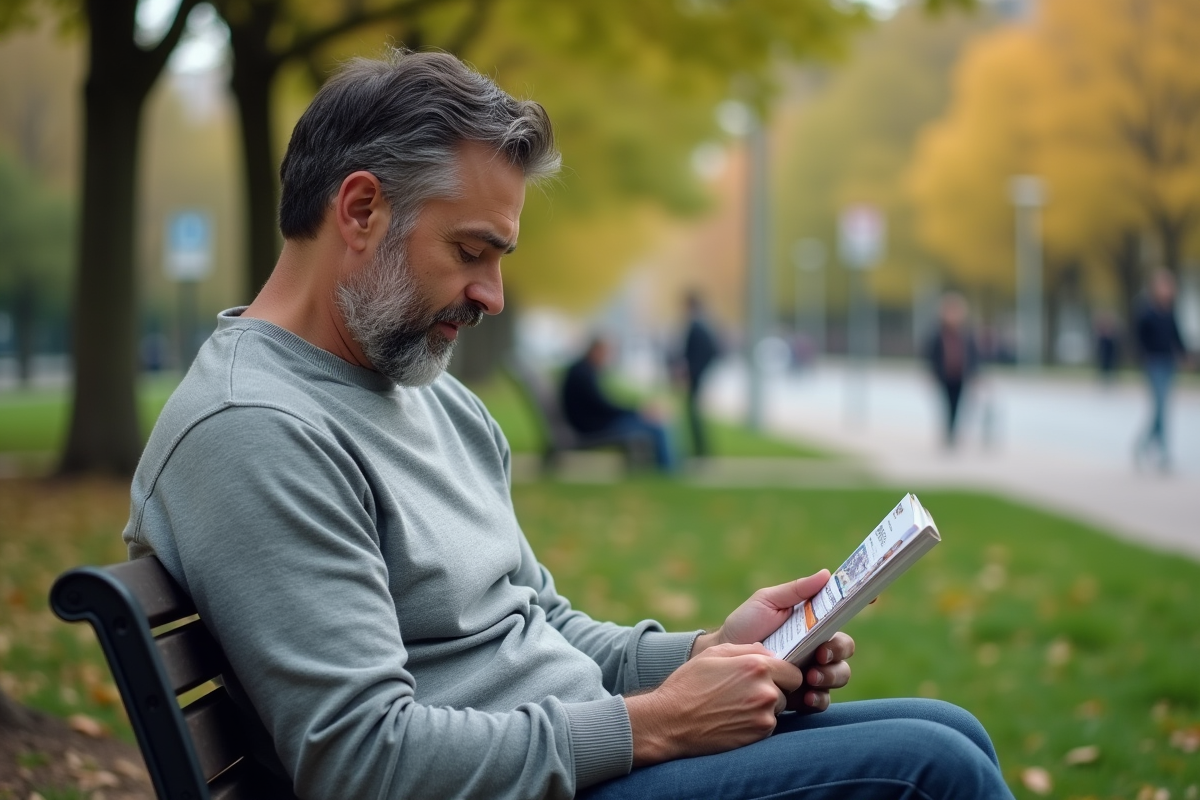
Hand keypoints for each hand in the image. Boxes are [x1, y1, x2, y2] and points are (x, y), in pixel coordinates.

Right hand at [625, 643, 802, 765]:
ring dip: (765, 707)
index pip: (793, 671)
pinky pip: (767, 726)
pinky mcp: (758, 737)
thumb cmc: (689, 684)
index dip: (782, 672)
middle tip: (747, 690)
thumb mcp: (713, 654)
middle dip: (774, 688)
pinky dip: (756, 722)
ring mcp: (763, 717)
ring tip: (736, 705)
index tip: (769, 675)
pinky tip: (734, 718)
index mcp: (757, 667)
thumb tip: (769, 652)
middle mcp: (766, 692)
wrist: (670, 722)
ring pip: (778, 709)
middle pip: (788, 690)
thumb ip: (747, 649)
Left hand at [690, 571, 855, 711]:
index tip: (870, 600)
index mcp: (814, 624)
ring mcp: (812, 672)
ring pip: (839, 675)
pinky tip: (807, 695)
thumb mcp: (767, 601)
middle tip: (820, 654)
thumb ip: (796, 590)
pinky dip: (819, 699)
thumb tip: (827, 574)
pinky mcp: (801, 695)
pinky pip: (822, 701)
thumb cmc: (745, 624)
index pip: (842, 617)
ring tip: (811, 676)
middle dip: (838, 652)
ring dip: (831, 676)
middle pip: (845, 650)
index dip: (861, 606)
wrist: (723, 656)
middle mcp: (818, 648)